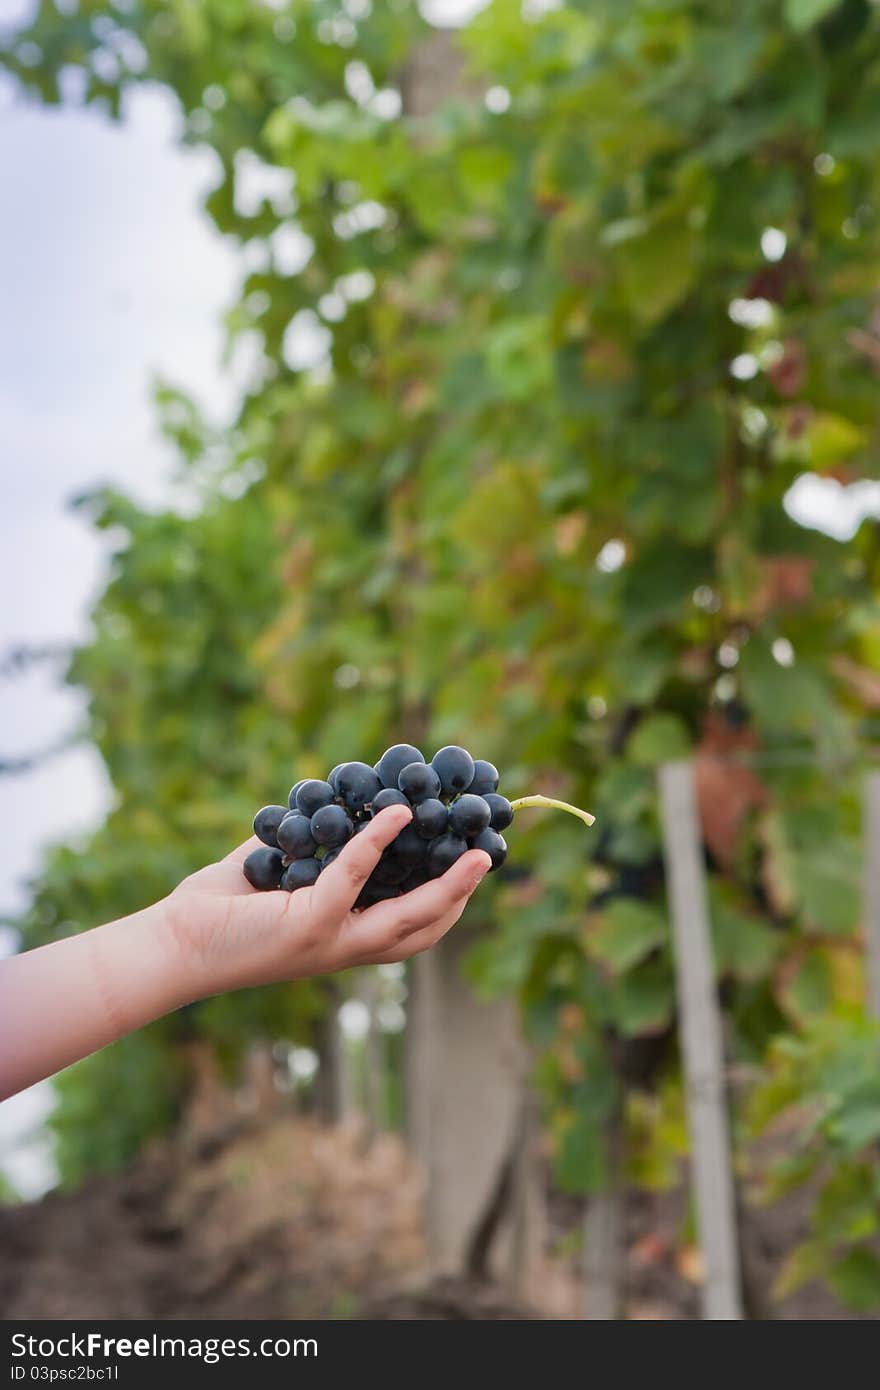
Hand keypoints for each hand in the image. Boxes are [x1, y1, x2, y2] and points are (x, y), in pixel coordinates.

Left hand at [161, 804, 491, 996]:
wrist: (171, 946)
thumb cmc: (216, 911)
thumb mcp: (275, 873)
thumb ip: (306, 846)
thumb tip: (326, 801)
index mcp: (342, 941)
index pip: (410, 931)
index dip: (446, 903)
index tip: (471, 868)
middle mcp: (344, 949)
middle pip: (423, 931)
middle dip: (462, 897)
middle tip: (488, 858)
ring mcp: (330, 942)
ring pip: (407, 918)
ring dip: (448, 885)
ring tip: (475, 850)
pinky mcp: (307, 927)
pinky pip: (353, 877)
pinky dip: (376, 841)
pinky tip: (394, 812)